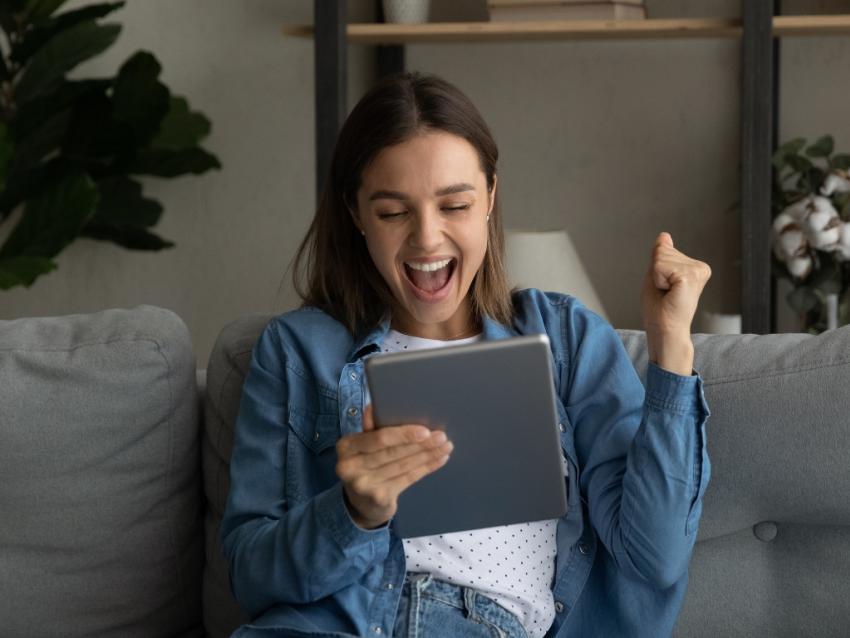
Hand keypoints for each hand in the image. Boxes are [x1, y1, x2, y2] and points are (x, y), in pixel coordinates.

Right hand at [335, 404, 452, 528]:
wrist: (361, 504)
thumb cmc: (365, 464)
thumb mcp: (362, 446)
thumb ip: (371, 428)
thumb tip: (374, 407)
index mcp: (346, 446)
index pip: (378, 438)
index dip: (403, 434)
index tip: (425, 430)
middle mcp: (350, 467)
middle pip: (393, 453)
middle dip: (420, 444)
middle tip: (442, 436)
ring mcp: (364, 485)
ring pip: (403, 466)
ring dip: (428, 455)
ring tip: (445, 446)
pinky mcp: (379, 498)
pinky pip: (408, 479)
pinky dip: (426, 468)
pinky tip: (439, 459)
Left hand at [640, 232, 711, 375]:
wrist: (665, 330)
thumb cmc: (660, 309)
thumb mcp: (656, 276)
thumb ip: (661, 256)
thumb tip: (664, 236)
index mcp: (694, 267)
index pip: (663, 250)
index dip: (655, 271)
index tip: (664, 288)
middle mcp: (700, 267)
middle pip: (662, 251)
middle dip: (656, 273)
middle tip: (665, 293)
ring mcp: (698, 270)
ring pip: (660, 258)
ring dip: (656, 278)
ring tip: (667, 294)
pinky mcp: (690, 275)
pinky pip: (660, 266)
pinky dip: (657, 281)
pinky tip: (669, 294)